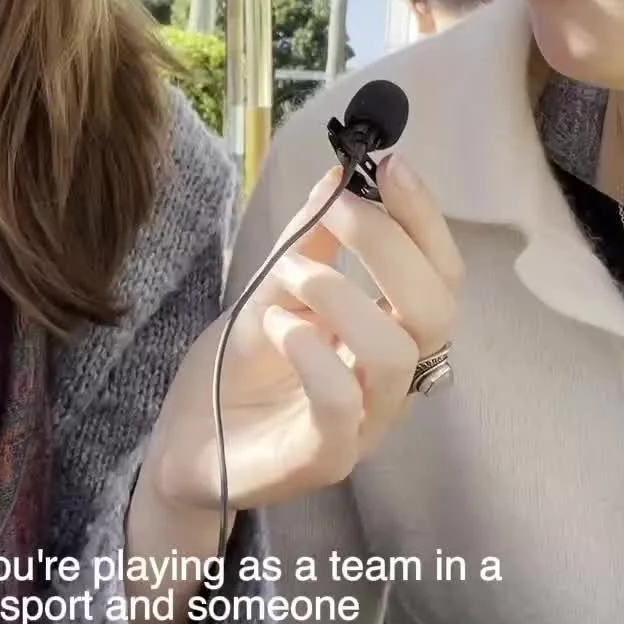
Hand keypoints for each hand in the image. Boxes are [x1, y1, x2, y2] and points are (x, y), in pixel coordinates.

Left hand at [144, 152, 462, 514]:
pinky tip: (280, 327)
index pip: (440, 277)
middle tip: (336, 209)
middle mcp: (391, 383)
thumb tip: (337, 177)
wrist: (183, 447)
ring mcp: (364, 427)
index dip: (424, 219)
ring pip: (396, 353)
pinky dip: (313, 352)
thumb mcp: (270, 292)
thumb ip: (306, 245)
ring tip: (288, 279)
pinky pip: (342, 403)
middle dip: (390, 244)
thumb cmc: (235, 373)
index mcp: (391, 338)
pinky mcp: (324, 460)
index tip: (390, 163)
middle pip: (435, 310)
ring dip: (340, 293)